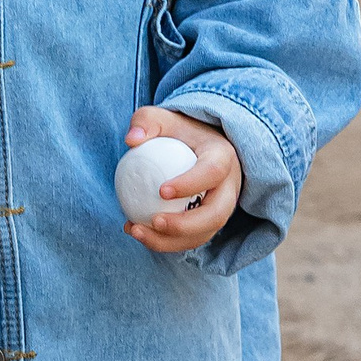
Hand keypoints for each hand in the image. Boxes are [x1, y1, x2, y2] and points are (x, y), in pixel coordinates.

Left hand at [121, 106, 243, 255]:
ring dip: (171, 241)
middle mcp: (230, 186)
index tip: (161, 191)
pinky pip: (192, 239)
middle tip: (153, 221)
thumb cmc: (176, 132)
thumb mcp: (161, 118)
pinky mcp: (210, 223)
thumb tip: (131, 141)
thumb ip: (145, 122)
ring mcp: (223, 208)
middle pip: (217, 214)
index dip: (191, 184)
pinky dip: (166, 242)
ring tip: (137, 231)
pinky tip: (138, 232)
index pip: (213, 172)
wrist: (197, 147)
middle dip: (186, 225)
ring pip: (205, 233)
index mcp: (223, 156)